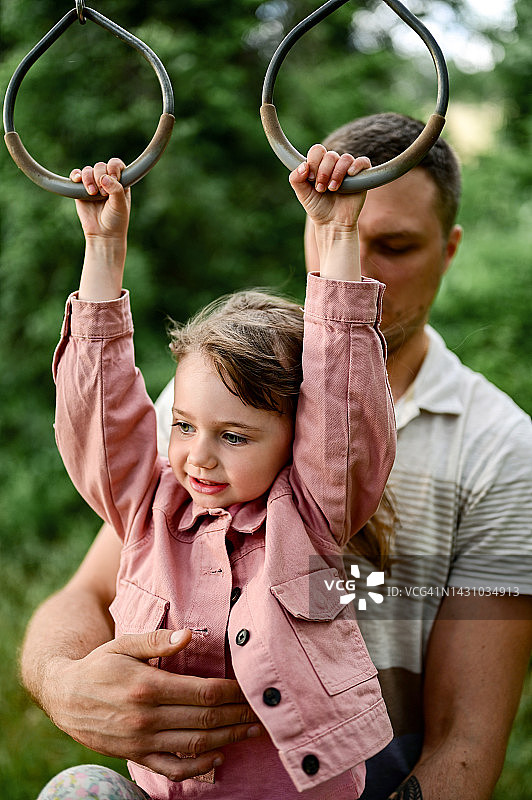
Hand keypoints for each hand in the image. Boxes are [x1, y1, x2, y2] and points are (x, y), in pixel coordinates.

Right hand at [51, 628, 262, 780]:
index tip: (250, 688)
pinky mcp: (135, 756)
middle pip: (205, 719)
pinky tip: (218, 758)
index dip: (232, 692)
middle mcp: (147, 717)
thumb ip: (158, 640)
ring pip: (194, 745)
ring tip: (251, 732)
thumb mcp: (124, 644)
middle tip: (262, 711)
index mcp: (148, 686)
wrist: (63, 696)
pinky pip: (171, 768)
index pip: (203, 691)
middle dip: (237, 715)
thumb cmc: (99, 664)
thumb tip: (190, 635)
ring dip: (227, 739)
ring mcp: (142, 741)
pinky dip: (197, 768)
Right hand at [70, 158, 130, 243]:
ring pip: (88, 170)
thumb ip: (116, 189)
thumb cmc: (116, 220)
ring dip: (88, 179)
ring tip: (92, 193)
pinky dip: (75, 175)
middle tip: (104, 194)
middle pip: (100, 166)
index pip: (116, 164)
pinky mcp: (80, 190)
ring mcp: (93, 184)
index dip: (113, 167)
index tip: (114, 178)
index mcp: (120, 182)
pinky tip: (77, 180)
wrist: (103, 234)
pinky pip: (76, 176)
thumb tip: (104, 177)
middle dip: (100, 177)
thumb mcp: (120, 205)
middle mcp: (106, 180)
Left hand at [289, 145, 369, 230]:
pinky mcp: (362, 176)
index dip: (313, 162)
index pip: (317, 150)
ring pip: (345, 158)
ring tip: (333, 189)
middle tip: (321, 189)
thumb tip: (303, 165)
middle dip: (323, 172)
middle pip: (330, 155)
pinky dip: (356, 165)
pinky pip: (363, 162)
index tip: (311, 179)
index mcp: (320, 165)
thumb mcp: (302, 194)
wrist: (332, 224)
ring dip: (337, 173)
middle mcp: (334, 165)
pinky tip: (350, 174)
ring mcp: (348, 169)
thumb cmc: (318, 208)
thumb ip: (296, 179)